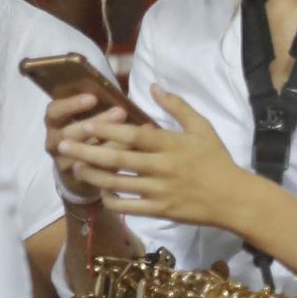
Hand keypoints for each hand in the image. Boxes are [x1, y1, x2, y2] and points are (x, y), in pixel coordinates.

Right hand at [44, 91, 123, 201]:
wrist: (81, 166)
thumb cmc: (88, 130)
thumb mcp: (88, 114)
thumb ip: (101, 99)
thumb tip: (124, 79)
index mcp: (54, 122)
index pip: (54, 111)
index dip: (71, 105)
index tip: (93, 98)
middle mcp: (54, 142)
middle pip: (69, 133)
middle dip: (96, 122)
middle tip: (121, 112)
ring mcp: (63, 162)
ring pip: (81, 155)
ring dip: (106, 144)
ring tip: (129, 135)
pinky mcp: (77, 178)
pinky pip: (93, 171)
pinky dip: (112, 163)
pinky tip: (129, 155)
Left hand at [58, 86, 249, 227]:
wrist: (232, 198)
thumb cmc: (216, 159)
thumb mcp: (202, 127)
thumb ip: (177, 106)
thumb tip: (154, 86)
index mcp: (171, 144)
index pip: (134, 136)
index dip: (108, 130)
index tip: (86, 124)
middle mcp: (162, 168)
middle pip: (119, 160)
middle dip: (88, 152)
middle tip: (64, 146)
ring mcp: (159, 192)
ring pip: (118, 184)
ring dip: (93, 176)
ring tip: (73, 167)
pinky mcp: (160, 211)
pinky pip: (129, 207)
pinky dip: (111, 199)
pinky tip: (100, 191)